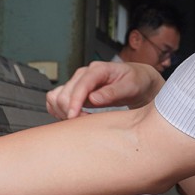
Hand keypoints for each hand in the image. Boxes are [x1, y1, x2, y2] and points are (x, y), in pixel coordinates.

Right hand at [45, 60, 163, 119]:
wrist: (138, 81)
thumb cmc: (136, 81)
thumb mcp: (131, 86)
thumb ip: (112, 92)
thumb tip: (93, 99)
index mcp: (98, 69)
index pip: (81, 84)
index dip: (74, 101)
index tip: (73, 116)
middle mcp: (84, 74)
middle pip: (64, 93)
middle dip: (69, 111)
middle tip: (84, 124)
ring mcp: (78, 82)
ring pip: (56, 97)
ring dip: (62, 112)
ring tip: (79, 122)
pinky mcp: (75, 92)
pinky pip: (56, 100)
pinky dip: (58, 111)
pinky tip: (73, 118)